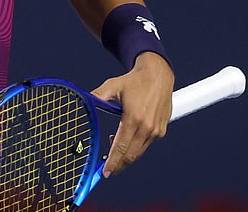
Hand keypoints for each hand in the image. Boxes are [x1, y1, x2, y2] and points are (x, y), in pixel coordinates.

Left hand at [91, 52, 173, 177]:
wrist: (159, 75)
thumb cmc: (135, 80)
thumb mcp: (113, 85)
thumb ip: (98, 95)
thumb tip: (85, 100)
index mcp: (134, 118)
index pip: (121, 147)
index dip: (113, 162)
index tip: (105, 172)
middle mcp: (147, 127)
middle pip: (131, 155)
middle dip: (118, 165)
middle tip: (107, 170)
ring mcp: (156, 130)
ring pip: (139, 152)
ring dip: (126, 156)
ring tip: (112, 153)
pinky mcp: (161, 130)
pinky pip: (146, 145)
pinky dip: (135, 147)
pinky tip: (125, 141)